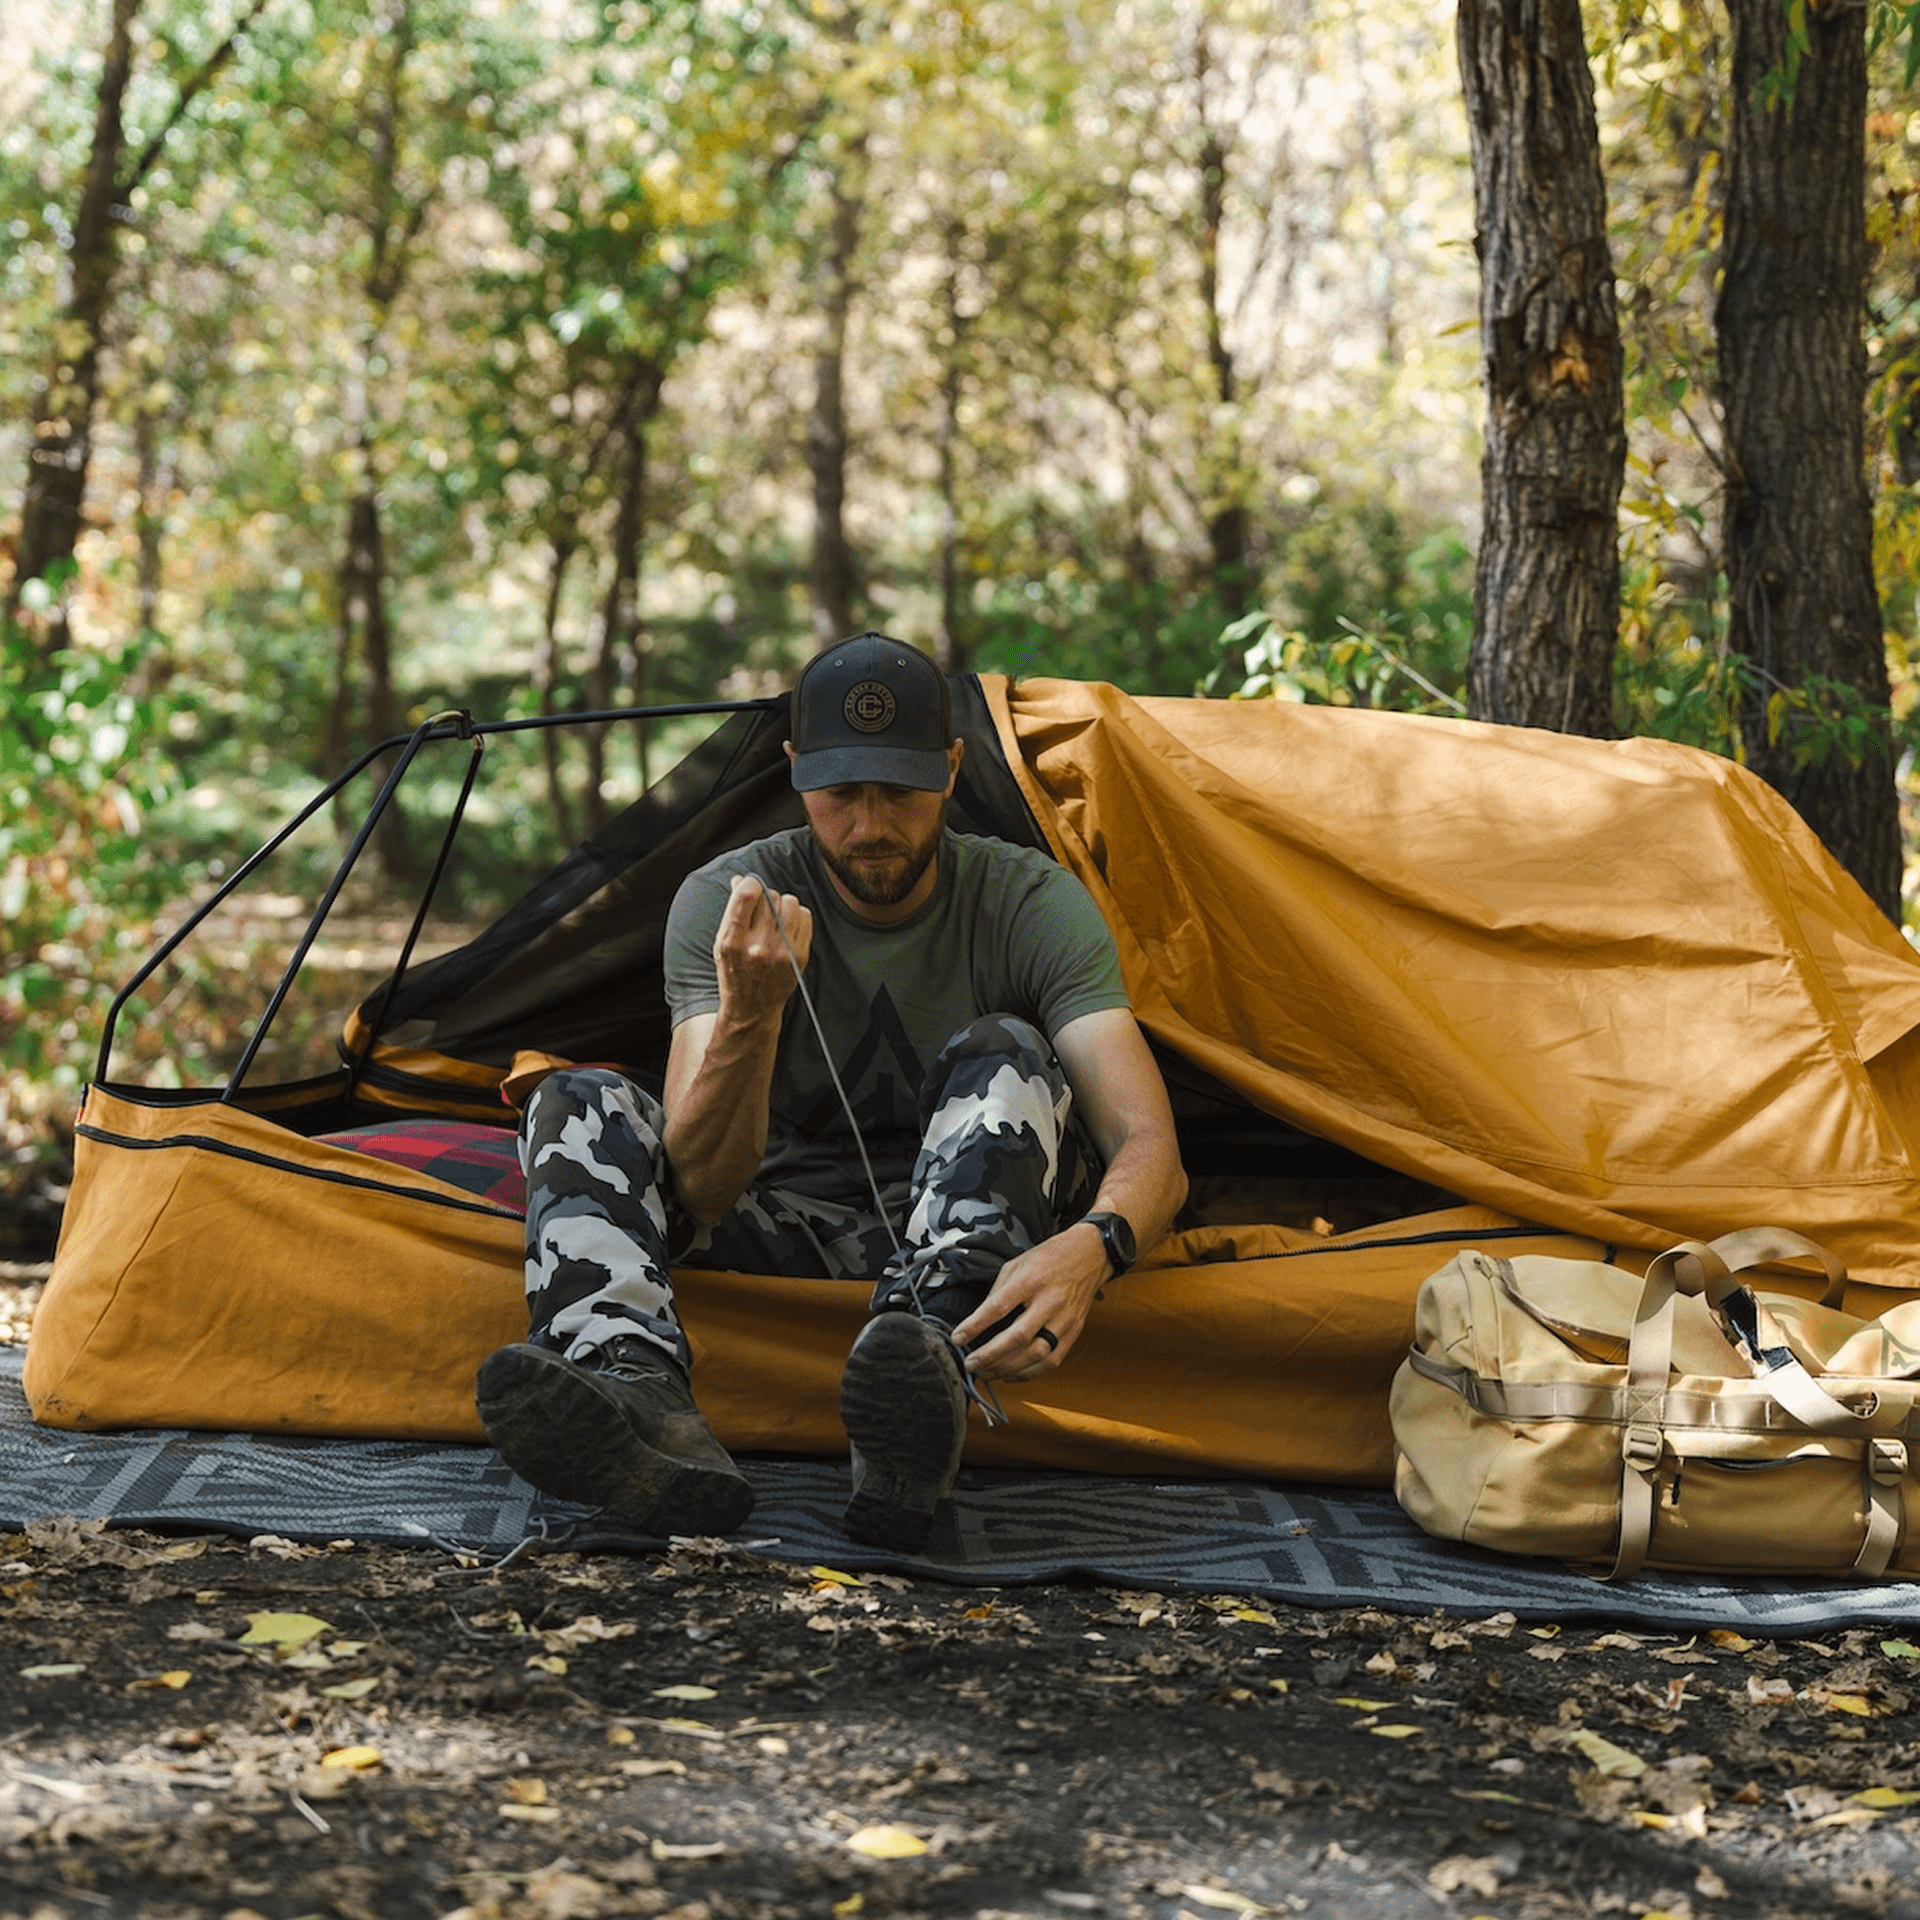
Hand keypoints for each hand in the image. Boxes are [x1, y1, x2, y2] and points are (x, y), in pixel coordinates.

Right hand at [713, 873, 811, 1024]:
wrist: (752, 1008)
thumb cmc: (734, 972)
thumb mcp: (722, 943)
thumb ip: (732, 911)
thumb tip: (742, 879)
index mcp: (732, 941)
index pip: (748, 894)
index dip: (750, 882)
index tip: (750, 886)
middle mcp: (758, 946)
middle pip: (770, 897)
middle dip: (765, 896)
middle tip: (761, 907)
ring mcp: (782, 952)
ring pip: (790, 902)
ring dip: (782, 903)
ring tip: (775, 915)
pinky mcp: (799, 956)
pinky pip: (805, 916)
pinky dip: (797, 914)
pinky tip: (787, 925)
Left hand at [952, 1223, 1107, 1384]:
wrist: (1091, 1254)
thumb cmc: (1051, 1257)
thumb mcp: (1017, 1263)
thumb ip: (998, 1291)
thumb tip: (979, 1319)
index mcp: (1031, 1280)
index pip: (998, 1307)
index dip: (975, 1325)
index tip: (958, 1338)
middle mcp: (1050, 1301)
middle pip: (1018, 1336)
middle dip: (990, 1355)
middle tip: (970, 1364)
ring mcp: (1065, 1318)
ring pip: (1037, 1354)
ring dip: (1008, 1369)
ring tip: (987, 1372)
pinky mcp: (1074, 1330)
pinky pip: (1053, 1360)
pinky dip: (1030, 1373)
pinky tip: (1012, 1374)